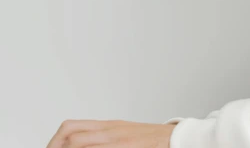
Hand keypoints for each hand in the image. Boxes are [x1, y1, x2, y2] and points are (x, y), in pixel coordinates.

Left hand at [45, 119, 176, 147]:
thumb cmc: (147, 140)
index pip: (70, 127)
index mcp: (106, 126)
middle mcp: (110, 131)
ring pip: (82, 144)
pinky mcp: (126, 147)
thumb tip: (78, 142)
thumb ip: (101, 138)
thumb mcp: (121, 134)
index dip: (54, 141)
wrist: (173, 138)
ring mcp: (118, 140)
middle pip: (71, 136)